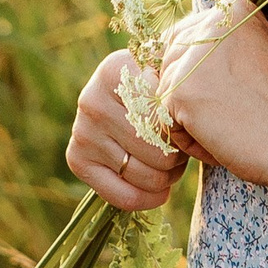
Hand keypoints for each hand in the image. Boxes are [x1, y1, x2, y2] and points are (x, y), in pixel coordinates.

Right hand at [66, 48, 188, 212]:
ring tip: (172, 163)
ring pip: (145, 176)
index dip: (186, 127)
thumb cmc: (157, 81)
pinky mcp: (77, 159)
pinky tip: (160, 191)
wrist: (126, 88)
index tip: (189, 123)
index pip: (166, 115)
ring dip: (168, 176)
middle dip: (178, 155)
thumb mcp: (169, 68)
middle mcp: (92, 100)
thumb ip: (180, 80)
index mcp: (115, 71)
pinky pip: (123, 196)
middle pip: (157, 149)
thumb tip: (188, 104)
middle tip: (182, 149)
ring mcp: (82, 131)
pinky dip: (148, 199)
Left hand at [155, 0, 267, 194]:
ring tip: (230, 126)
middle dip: (191, 93)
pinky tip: (221, 140)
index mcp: (231, 8)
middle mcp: (209, 22)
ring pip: (166, 89)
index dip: (198, 70)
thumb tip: (181, 57)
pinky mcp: (180, 90)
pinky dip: (188, 139)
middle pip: (171, 59)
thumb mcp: (262, 53)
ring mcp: (192, 56)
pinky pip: (165, 119)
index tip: (229, 92)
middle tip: (231, 112)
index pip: (186, 35)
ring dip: (189, 117)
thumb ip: (225, 44)